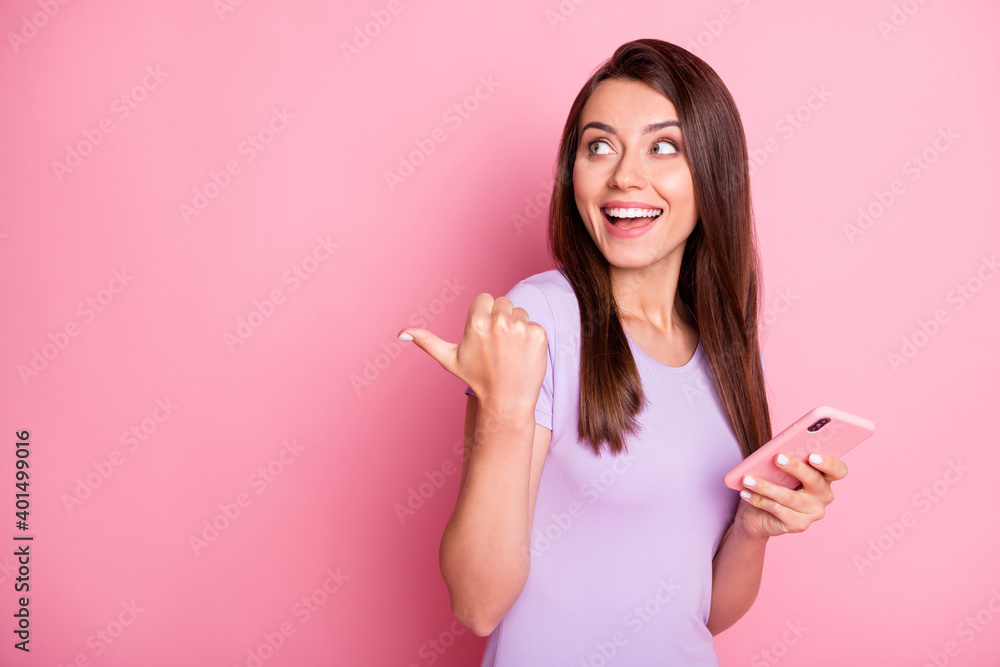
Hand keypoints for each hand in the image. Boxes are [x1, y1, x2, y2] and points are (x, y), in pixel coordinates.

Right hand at [397, 293, 547, 408]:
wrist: (507, 401)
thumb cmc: (477, 379)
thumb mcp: (449, 359)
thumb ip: (427, 341)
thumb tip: (401, 334)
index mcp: (476, 322)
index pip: (484, 299)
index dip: (484, 315)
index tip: (484, 335)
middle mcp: (499, 322)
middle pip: (502, 302)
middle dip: (500, 319)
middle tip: (498, 345)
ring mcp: (521, 328)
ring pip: (520, 312)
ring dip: (517, 327)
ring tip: (510, 351)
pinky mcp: (539, 334)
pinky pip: (534, 324)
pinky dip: (531, 337)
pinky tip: (523, 354)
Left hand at [734, 452, 847, 540]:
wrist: (757, 515)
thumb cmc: (772, 484)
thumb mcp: (778, 469)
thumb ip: (784, 459)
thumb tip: (776, 450)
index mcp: (824, 478)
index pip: (838, 471)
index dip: (829, 463)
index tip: (812, 456)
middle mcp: (823, 496)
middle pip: (814, 480)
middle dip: (795, 467)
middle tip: (777, 458)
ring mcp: (813, 512)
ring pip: (789, 496)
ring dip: (765, 486)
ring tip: (748, 479)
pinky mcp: (799, 525)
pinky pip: (778, 510)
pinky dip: (759, 500)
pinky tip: (747, 493)